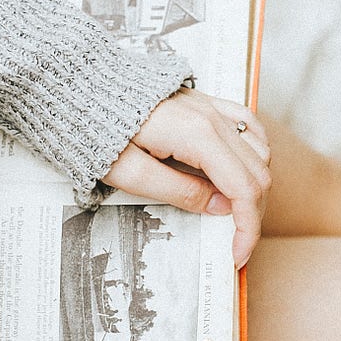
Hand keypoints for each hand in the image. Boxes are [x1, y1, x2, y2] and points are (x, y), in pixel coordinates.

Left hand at [103, 88, 270, 267]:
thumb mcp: (129, 173)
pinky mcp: (205, 103)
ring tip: (236, 213)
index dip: (247, 227)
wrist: (81, 87)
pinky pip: (248, 126)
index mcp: (197, 136)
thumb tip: (220, 208)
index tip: (237, 254)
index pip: (243, 188)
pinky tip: (245, 169)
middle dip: (253, 214)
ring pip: (260, 150)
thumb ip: (179, 192)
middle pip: (258, 172)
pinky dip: (255, 153)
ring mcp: (211, 107)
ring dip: (255, 186)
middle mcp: (212, 117)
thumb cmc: (96, 128)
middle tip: (236, 242)